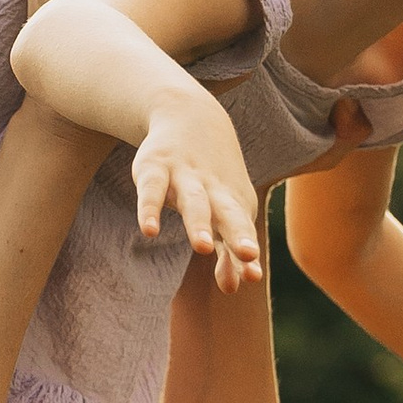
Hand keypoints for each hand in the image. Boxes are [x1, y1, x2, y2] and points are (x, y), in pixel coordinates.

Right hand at [133, 92, 263, 290]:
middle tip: (248, 256)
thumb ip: (228, 253)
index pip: (242, 231)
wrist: (191, 114)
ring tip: (203, 248)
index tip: (253, 276)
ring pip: (194, 200)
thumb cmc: (212, 177)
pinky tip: (149, 231)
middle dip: (238, 234)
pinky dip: (150, 209)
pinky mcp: (155, 167)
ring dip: (199, 223)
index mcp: (233, 202)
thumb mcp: (223, 212)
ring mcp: (184, 176)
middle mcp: (213, 189)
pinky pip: (152, 189)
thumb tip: (233, 289)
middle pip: (228, 213)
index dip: (246, 252)